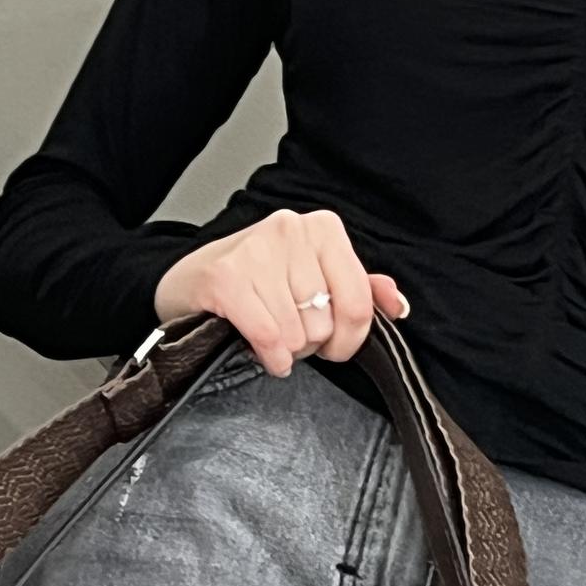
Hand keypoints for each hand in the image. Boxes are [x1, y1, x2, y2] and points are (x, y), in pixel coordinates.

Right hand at [152, 207, 409, 376]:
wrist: (187, 283)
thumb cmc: (253, 284)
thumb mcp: (312, 279)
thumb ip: (359, 289)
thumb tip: (397, 305)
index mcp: (322, 228)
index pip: (359, 301)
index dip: (349, 338)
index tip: (333, 347)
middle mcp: (292, 230)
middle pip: (325, 321)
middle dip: (309, 342)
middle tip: (288, 333)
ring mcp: (257, 249)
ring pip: (297, 332)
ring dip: (285, 349)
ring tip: (270, 336)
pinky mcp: (227, 276)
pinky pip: (268, 336)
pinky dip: (270, 356)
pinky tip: (265, 354)